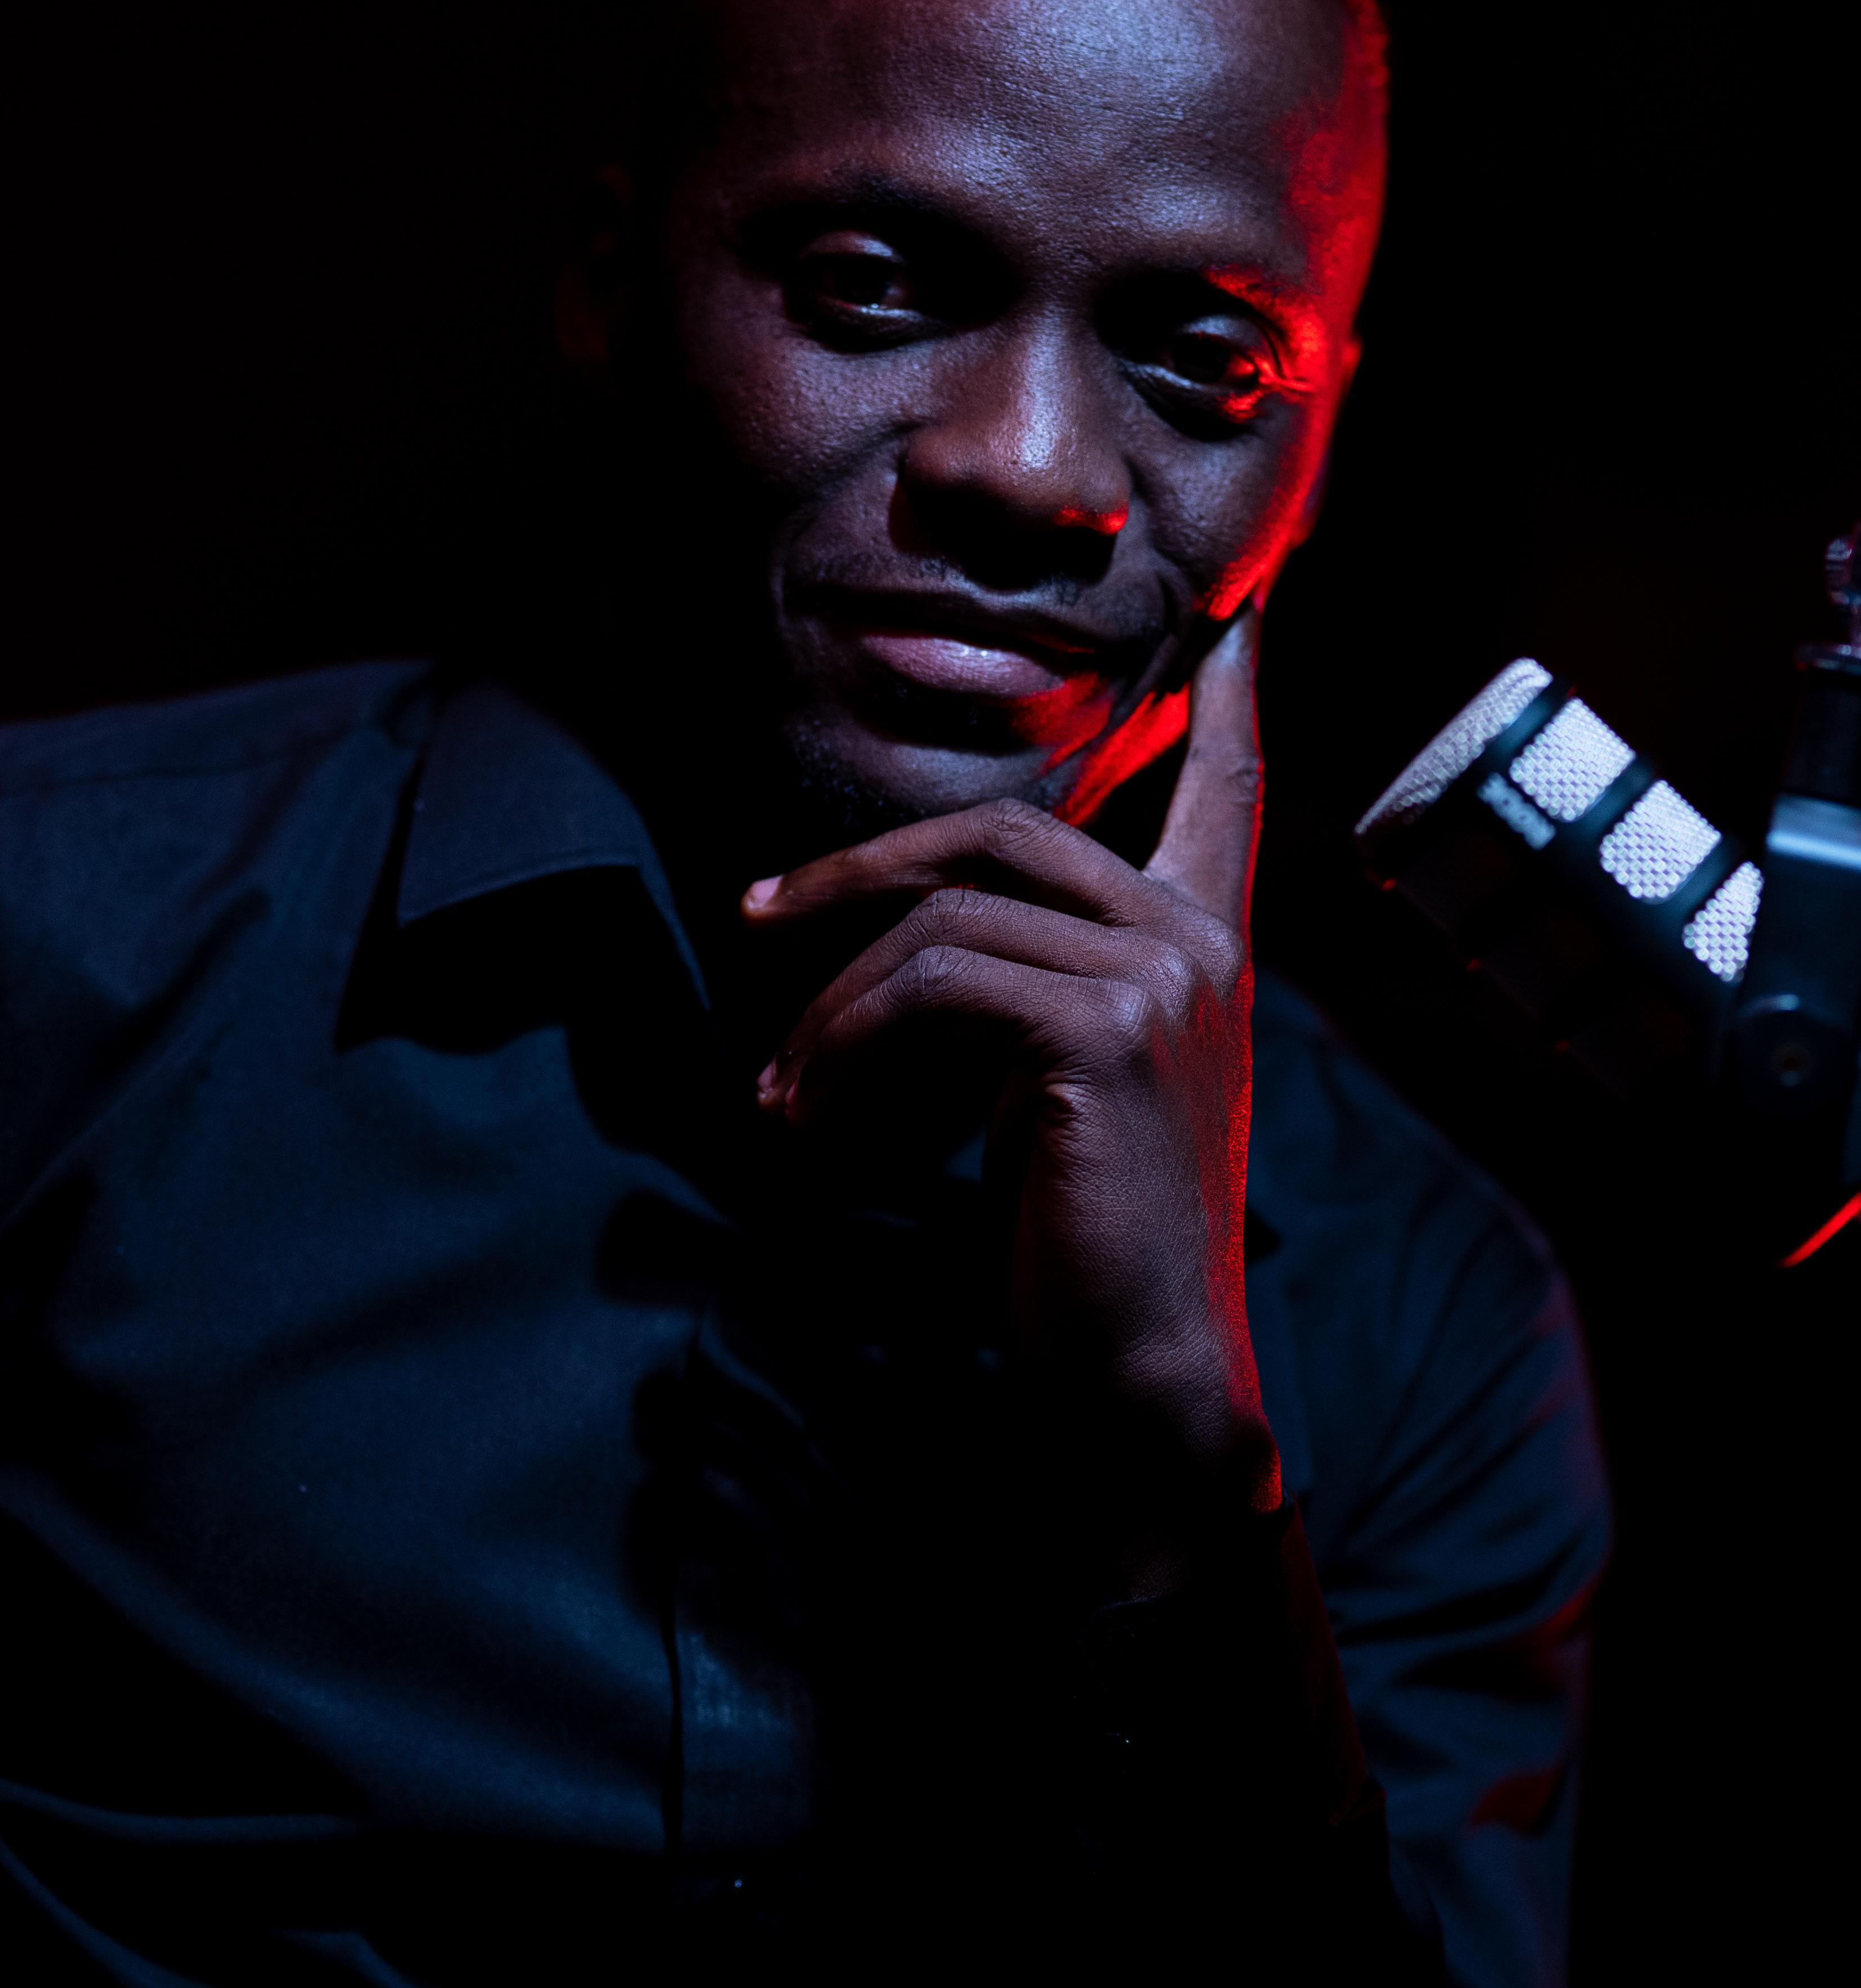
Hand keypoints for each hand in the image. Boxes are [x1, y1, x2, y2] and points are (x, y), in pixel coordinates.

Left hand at [745, 608, 1274, 1592]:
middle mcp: (1197, 944)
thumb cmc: (1089, 1242)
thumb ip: (1029, 993)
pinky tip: (807, 1118)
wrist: (1141, 1372)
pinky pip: (931, 987)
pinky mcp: (1100, 1032)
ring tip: (778, 1092)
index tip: (1234, 614)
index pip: (1224, 787)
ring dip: (830, 1004)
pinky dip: (843, 1044)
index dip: (1224, 698)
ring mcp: (1160, 980)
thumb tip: (908, 943)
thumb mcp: (1061, 1088)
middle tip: (753, 913)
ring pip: (942, 919)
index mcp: (1204, 949)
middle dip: (860, 868)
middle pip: (1002, 833)